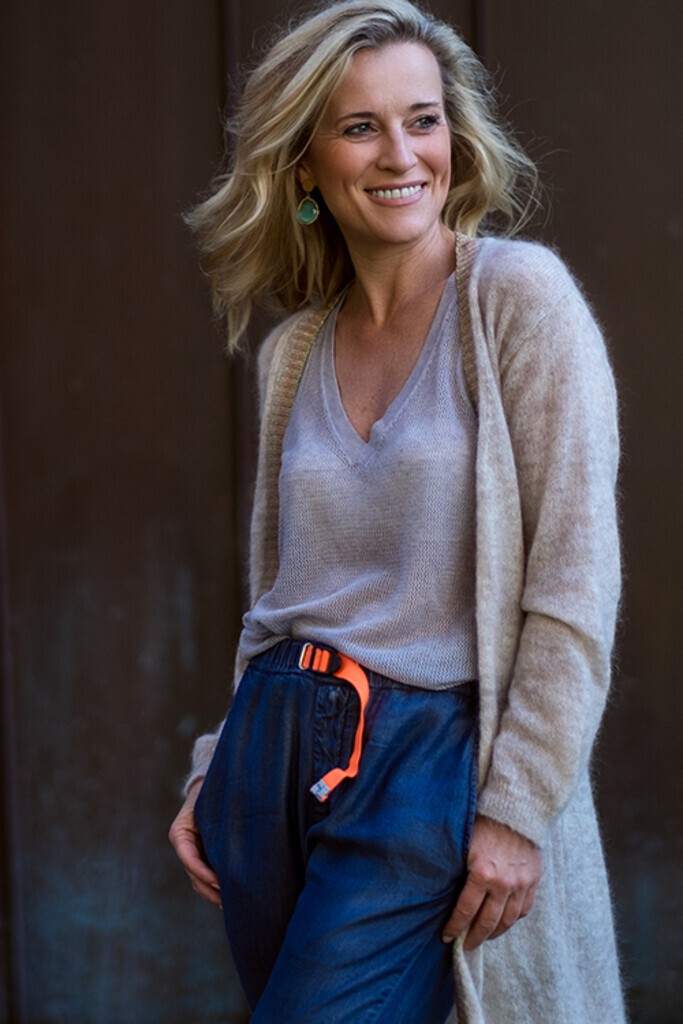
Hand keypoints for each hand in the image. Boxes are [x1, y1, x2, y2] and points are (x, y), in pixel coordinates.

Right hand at [168, 779, 221, 907]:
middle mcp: (184, 847)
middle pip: (194, 876)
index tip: (220, 882)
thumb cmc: (215, 790)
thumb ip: (219, 815)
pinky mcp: (204, 859)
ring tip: (233, 904)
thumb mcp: (213, 800)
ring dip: (214, 894)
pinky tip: (231, 899)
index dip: (203, 873)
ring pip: (200, 882)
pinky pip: (207, 879)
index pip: (189, 858)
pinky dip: (217, 890)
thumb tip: (240, 825)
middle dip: (211, 890)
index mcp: (181, 833)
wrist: (215, 786)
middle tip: (230, 900)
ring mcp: (193, 855)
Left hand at [442, 815, 540, 950]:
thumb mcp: (463, 844)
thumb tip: (438, 889)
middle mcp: (504, 884)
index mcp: (482, 874)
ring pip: (507, 921)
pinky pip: (524, 910)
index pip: (465, 911)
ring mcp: (521, 884)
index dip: (455, 927)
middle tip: (464, 946)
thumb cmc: (483, 824)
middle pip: (487, 923)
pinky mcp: (533, 881)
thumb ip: (455, 868)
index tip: (447, 936)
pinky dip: (512, 920)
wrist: (515, 810)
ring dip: (493, 933)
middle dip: (473, 938)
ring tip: (482, 938)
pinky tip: (503, 923)